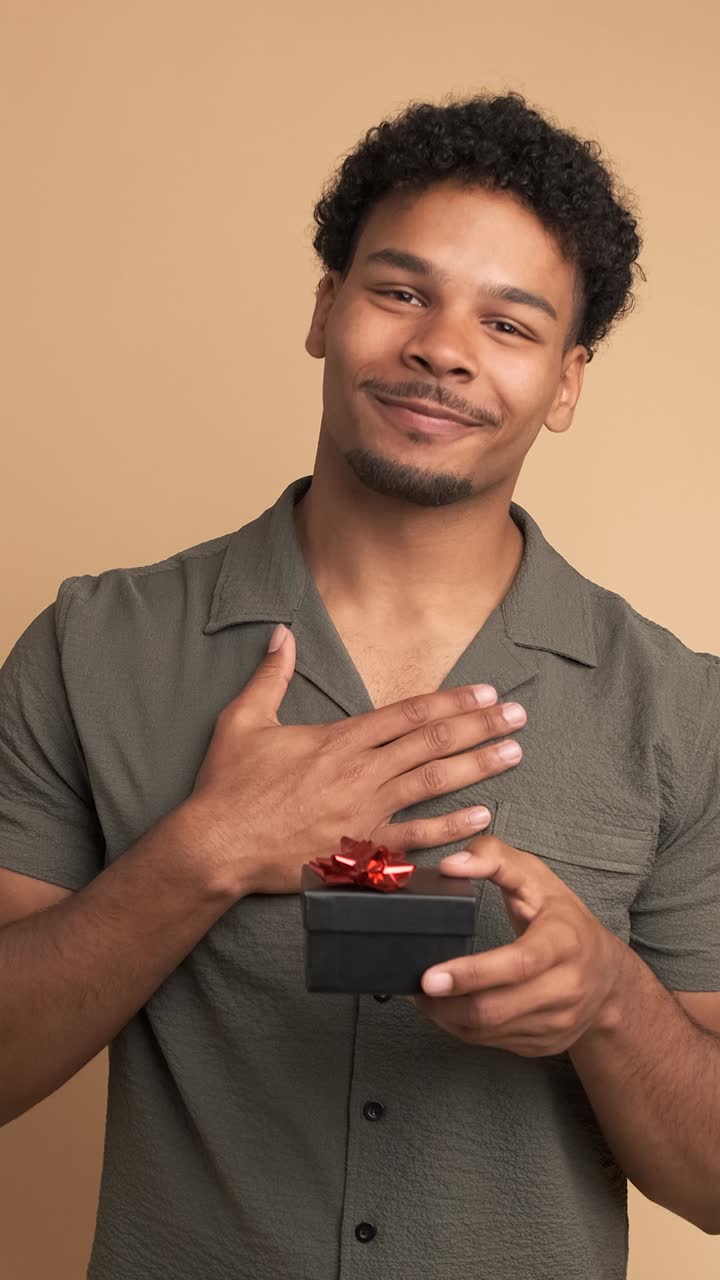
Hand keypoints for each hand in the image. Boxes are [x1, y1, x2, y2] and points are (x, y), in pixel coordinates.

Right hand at [182, 625, 526, 896]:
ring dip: (478, 768)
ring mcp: (364, 814)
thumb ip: (270, 676)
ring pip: (433, 785)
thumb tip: (281, 634)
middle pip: (432, 743)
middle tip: (518, 716)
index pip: (408, 713)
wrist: (216, 847)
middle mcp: (360, 773)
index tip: (486, 692)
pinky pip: (415, 840)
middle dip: (480, 727)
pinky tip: (483, 818)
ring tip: (513, 754)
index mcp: (338, 740)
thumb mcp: (242, 720)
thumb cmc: (227, 787)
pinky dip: (451, 828)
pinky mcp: (360, 852)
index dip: (452, 700)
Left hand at [413, 835, 627, 1055]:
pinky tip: (448, 1008)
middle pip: (495, 1008)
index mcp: (564, 942)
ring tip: (424, 996)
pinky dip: (462, 1028)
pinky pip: (492, 1042)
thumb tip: (451, 864)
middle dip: (446, 1002)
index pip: (517, 964)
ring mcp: (557, 1022)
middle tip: (416, 985)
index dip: (472, 973)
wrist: (607, 976)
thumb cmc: (564, 920)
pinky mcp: (545, 1043)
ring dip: (446, 1017)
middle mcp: (566, 987)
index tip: (430, 976)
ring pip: (488, 1031)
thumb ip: (493, 858)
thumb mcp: (536, 877)